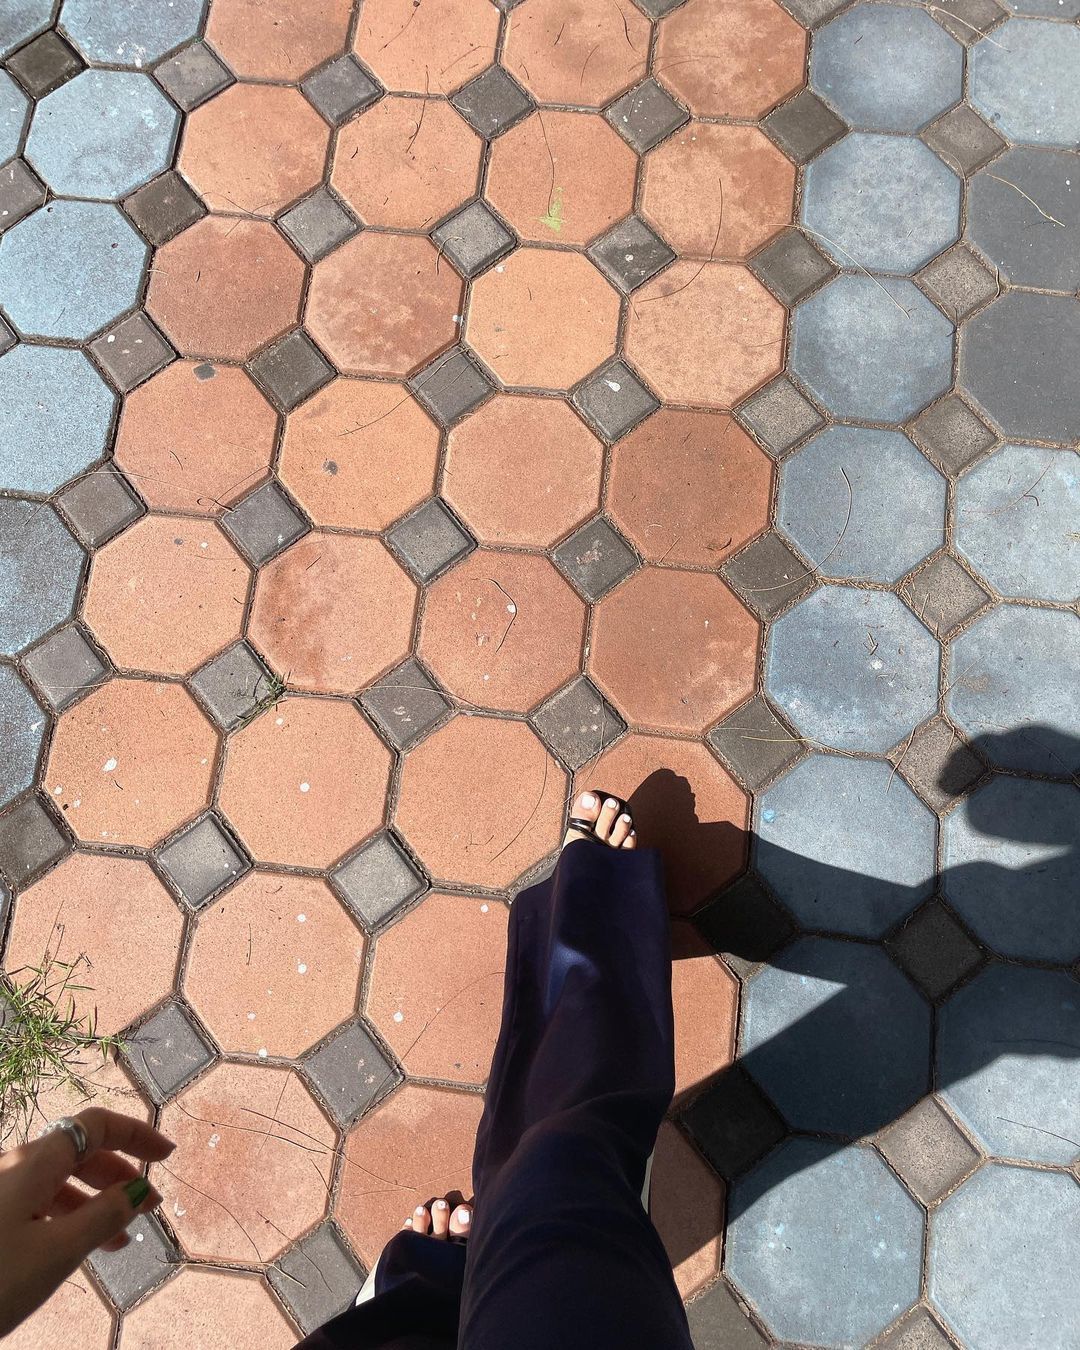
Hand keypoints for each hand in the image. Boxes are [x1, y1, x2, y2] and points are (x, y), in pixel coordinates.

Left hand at [0, 1107, 173, 1337]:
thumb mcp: (57, 1253)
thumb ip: (103, 1217)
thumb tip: (137, 1191)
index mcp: (35, 1163)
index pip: (95, 1126)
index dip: (135, 1134)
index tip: (167, 1155)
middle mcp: (15, 1167)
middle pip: (78, 1152)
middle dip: (119, 1175)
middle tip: (151, 1207)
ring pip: (57, 1183)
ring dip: (94, 1203)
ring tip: (121, 1241)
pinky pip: (36, 1205)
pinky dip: (67, 1219)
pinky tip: (77, 1250)